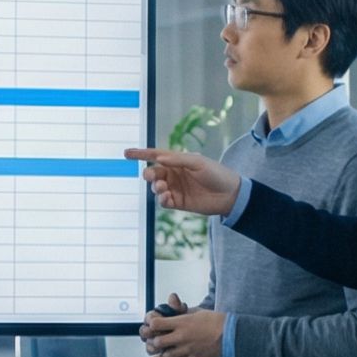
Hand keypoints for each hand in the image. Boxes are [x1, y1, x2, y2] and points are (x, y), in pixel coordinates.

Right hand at [124, 148, 240, 216]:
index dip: (141, 154)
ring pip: (156, 188)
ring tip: (163, 188)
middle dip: (149, 174)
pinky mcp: (178, 203)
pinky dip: (161, 199)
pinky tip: (167, 197)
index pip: (155, 156)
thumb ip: (177, 160)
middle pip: (153, 173)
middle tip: (151, 176)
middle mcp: (174, 174)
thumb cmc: (216, 173)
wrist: (230, 194)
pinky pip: (163, 201)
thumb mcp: (198, 162)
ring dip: (156, 187)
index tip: (126, 154)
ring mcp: (175, 189)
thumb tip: (158, 158)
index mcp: (178, 161)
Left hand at [140, 294, 223, 356]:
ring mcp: (187, 350)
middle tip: (156, 341)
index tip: (154, 325)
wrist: (230, 335)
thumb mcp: (196, 311)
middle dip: (154, 341)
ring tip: (160, 355)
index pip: (156, 324)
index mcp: (182, 322)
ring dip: (161, 356)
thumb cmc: (216, 321)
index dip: (152, 324)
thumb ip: (182, 310)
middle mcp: (182, 337)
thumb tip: (172, 306)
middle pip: (157, 342)